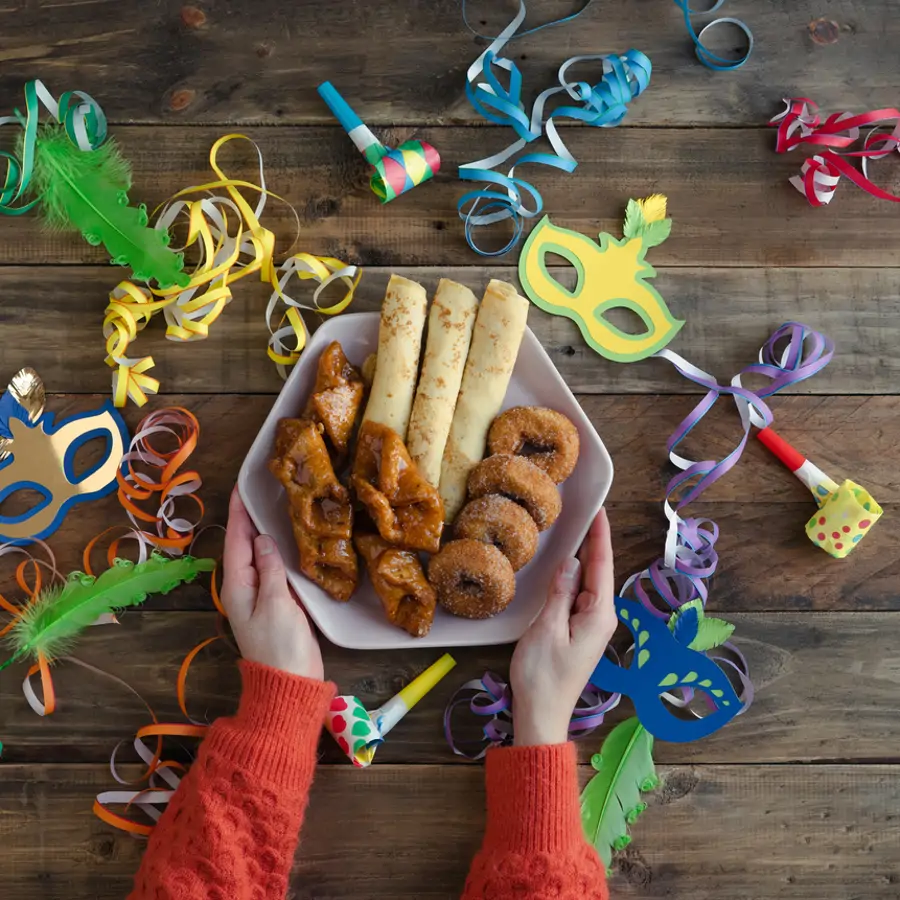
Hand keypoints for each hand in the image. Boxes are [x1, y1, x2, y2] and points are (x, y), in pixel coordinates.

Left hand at [221, 488, 323, 680]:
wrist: (290, 683)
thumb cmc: (280, 645)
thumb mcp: (276, 603)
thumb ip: (269, 569)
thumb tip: (263, 539)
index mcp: (237, 586)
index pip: (235, 540)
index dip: (238, 513)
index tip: (241, 486)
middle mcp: (245, 587)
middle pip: (244, 545)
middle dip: (250, 518)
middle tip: (262, 489)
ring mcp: (261, 596)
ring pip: (260, 556)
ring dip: (265, 533)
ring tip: (276, 507)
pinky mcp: (279, 603)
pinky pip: (274, 569)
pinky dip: (280, 551)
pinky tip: (291, 541)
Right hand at [510, 508, 616, 745]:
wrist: (541, 713)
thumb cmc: (542, 675)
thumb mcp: (546, 628)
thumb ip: (560, 592)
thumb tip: (571, 561)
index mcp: (599, 614)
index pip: (602, 565)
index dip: (600, 535)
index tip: (599, 508)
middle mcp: (602, 617)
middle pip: (599, 571)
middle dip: (593, 541)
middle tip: (585, 510)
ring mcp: (591, 624)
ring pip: (588, 582)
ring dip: (583, 557)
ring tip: (575, 528)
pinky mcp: (579, 630)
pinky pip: (579, 594)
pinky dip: (574, 576)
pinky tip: (565, 564)